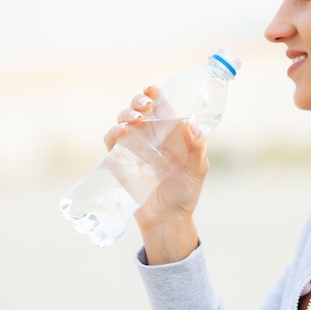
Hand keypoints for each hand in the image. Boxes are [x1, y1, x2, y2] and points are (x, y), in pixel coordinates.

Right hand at [103, 85, 206, 263]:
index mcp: (171, 134)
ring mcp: (134, 148)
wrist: (168, 220)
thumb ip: (197, 147)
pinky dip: (114, 133)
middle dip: (138, 101)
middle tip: (144, 103)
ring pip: (124, 121)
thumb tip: (192, 122)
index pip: (162, 107)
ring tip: (135, 119)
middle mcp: (151, 137)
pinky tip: (122, 132)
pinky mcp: (120, 161)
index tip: (152, 89)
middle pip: (140, 109)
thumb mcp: (198, 170)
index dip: (156, 95)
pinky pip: (112, 141)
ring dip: (126, 114)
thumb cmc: (186, 193)